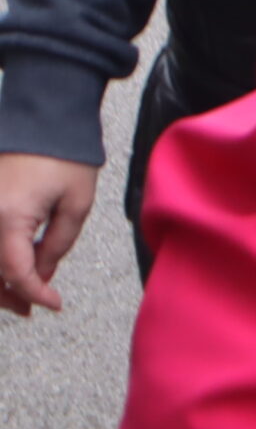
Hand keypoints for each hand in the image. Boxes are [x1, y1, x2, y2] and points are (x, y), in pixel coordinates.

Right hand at [0, 154, 99, 314]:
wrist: (45, 119)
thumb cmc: (66, 156)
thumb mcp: (75, 205)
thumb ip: (57, 246)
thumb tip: (42, 275)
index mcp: (8, 217)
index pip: (15, 271)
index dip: (34, 293)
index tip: (52, 304)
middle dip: (7, 294)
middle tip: (30, 309)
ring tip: (19, 294)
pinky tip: (10, 266)